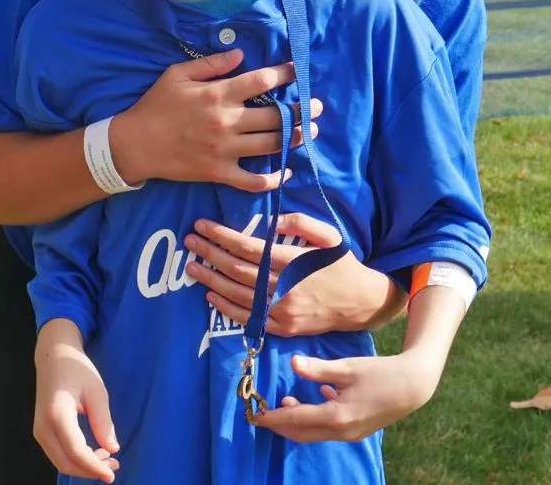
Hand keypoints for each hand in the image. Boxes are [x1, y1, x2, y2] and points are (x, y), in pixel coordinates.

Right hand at [34, 322, 120, 481]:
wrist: (53, 356)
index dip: (94, 467)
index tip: (112, 474)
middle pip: (66, 462)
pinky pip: (58, 453)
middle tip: (114, 466)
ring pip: (60, 461)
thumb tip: (113, 449)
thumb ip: (103, 422)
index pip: (76, 451)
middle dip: (90, 470)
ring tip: (107, 459)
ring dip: (83, 467)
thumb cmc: (77, 370)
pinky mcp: (41, 431)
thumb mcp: (97, 392)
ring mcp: (39, 430)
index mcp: (57, 414)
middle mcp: (43, 427)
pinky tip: (94, 452)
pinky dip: (75, 459)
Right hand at [112, 49, 320, 192]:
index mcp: (218, 94)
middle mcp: (226, 122)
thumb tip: (241, 54)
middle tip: (317, 106)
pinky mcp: (219, 172)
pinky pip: (253, 180)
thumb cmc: (155, 106)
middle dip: (302, 110)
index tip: (298, 70)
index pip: (262, 81)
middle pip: (276, 116)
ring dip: (296, 138)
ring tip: (311, 132)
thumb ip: (212, 63)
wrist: (134, 145)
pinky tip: (285, 171)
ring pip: (272, 145)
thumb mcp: (178, 74)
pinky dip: (273, 178)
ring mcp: (225, 150)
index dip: (285, 74)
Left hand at [184, 213, 402, 335]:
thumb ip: (299, 223)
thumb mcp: (328, 235)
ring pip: (237, 294)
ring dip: (210, 279)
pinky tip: (210, 294)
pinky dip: (225, 306)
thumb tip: (268, 221)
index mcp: (293, 261)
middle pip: (237, 269)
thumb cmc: (340, 265)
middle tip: (190, 241)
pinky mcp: (282, 328)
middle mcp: (284, 287)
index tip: (203, 225)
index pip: (248, 247)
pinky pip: (247, 318)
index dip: (221, 236)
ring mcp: (281, 311)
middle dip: (209, 253)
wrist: (360, 303)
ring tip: (192, 266)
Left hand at [253, 351, 438, 443]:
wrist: (413, 386)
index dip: (273, 418)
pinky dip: (316, 418)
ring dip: (298, 421)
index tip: (255, 414)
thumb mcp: (346, 368)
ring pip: (315, 432)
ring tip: (284, 403)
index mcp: (335, 416)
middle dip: (281, 424)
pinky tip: (318, 397)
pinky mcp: (358, 430)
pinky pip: (329, 429)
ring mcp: (350, 434)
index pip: (295, 420)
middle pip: (302, 433)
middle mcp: (341, 431)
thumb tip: (293, 363)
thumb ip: (318, 369)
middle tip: (263, 413)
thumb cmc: (380, 374)